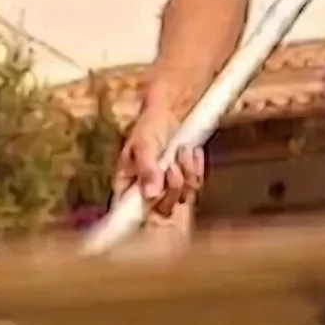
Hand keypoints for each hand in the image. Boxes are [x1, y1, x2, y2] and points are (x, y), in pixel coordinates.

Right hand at [114, 93, 205, 216]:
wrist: (170, 110)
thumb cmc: (149, 125)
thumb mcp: (143, 144)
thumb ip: (146, 169)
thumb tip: (151, 195)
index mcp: (127, 186)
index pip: (132, 214)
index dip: (146, 212)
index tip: (158, 196)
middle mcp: (146, 193)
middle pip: (163, 210)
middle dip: (173, 187)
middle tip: (172, 165)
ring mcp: (168, 188)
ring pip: (183, 198)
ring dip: (186, 173)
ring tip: (182, 151)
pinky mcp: (186, 181)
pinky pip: (196, 185)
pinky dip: (196, 168)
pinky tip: (192, 152)